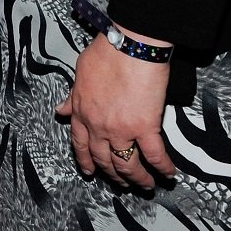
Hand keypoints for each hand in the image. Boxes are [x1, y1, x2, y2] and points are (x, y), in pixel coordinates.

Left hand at [57, 31, 174, 189]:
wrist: (129, 45)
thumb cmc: (106, 53)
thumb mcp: (80, 73)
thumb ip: (72, 97)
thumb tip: (62, 110)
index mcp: (82, 112)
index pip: (80, 144)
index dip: (85, 160)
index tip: (90, 171)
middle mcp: (99, 126)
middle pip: (105, 160)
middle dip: (114, 175)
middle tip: (122, 183)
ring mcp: (122, 129)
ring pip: (128, 164)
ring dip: (137, 179)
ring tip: (146, 185)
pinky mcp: (146, 126)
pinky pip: (155, 155)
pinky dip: (163, 167)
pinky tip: (168, 174)